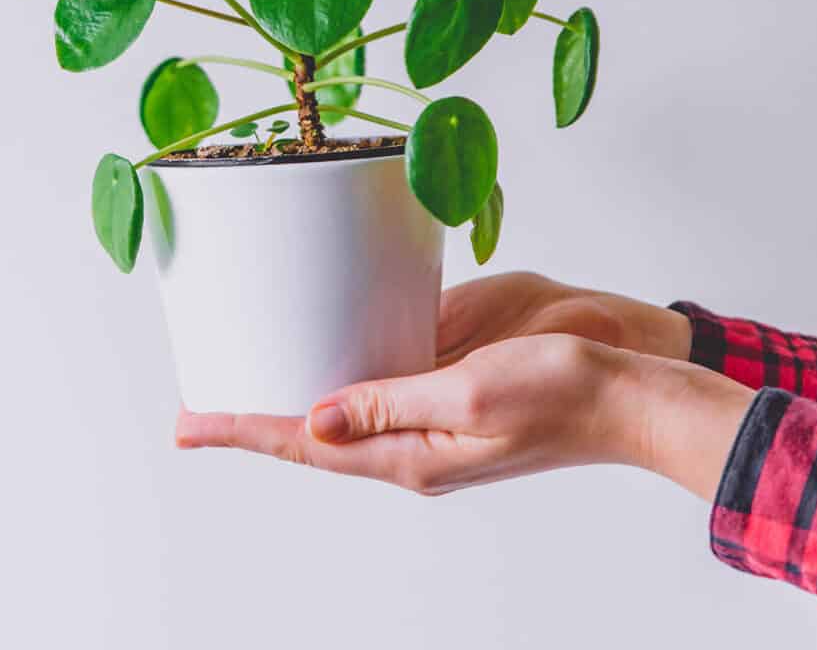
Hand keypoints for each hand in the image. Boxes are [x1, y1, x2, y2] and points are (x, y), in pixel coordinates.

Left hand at [176, 275, 749, 499]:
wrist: (626, 392)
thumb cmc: (560, 390)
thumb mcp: (469, 391)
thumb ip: (389, 404)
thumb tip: (313, 420)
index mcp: (411, 455)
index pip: (306, 447)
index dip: (244, 432)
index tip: (189, 426)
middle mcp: (411, 444)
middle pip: (313, 440)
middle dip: (254, 426)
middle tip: (196, 415)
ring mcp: (429, 421)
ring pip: (341, 418)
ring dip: (290, 406)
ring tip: (242, 387)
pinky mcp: (449, 394)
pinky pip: (379, 391)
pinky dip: (339, 381)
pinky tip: (322, 360)